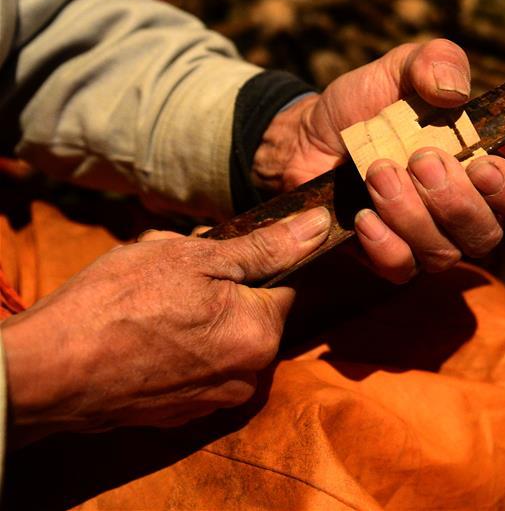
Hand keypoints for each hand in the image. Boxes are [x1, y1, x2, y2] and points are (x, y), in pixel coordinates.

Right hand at [0, 207, 330, 444]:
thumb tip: (320, 226)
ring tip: (150, 302)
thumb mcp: (196, 256)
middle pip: (250, 311)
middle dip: (220, 287)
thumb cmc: (119, 304)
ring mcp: (214, 400)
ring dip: (198, 315)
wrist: (48, 373)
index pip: (283, 283)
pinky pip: (196, 366)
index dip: (251, 260)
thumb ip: (266, 246)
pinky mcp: (181, 414)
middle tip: (171, 273)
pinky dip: (178, 346)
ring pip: (221, 337)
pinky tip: (141, 334)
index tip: (215, 252)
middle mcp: (248, 376)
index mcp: (261, 333)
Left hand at [252, 39, 504, 282]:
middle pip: (486, 234)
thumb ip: (434, 61)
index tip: (480, 166)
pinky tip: (363, 214)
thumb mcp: (399, 68)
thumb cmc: (366, 104)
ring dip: (411, 213)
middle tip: (417, 159)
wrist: (307, 135)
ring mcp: (425, 240)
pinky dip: (384, 243)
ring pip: (443, 254)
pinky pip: (401, 269)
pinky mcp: (386, 257)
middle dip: (454, 200)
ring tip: (376, 171)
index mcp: (478, 168)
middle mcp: (460, 213)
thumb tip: (454, 89)